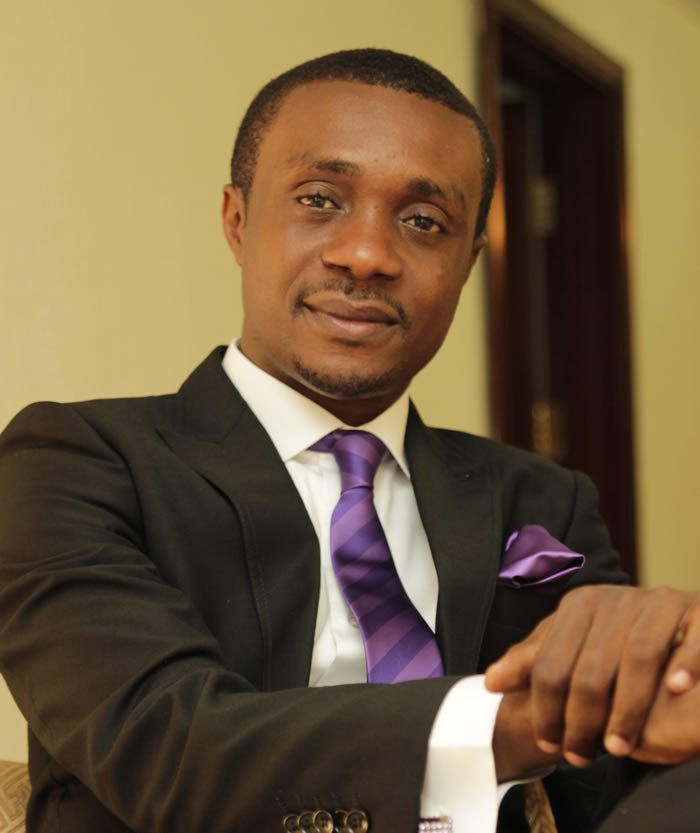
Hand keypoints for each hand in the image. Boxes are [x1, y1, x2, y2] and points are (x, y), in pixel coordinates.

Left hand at [485, 585, 699, 766]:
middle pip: (591, 666)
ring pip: (638, 657)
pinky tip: (676, 689)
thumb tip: (490, 682)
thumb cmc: (616, 644)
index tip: (548, 742)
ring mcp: (658, 602)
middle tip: (581, 756)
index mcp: (580, 605)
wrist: (675, 623)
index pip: (551, 662)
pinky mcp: (696, 609)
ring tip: (618, 748)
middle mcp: (617, 599)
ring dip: (628, 708)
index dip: (545, 707)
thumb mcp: (572, 647)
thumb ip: (534, 662)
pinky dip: (685, 662)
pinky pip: (691, 637)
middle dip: (583, 719)